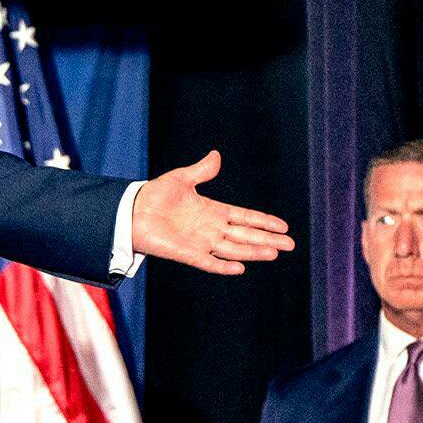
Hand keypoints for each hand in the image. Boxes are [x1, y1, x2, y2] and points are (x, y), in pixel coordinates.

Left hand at [131, 151, 294, 275]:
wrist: (132, 211)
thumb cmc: (155, 195)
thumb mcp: (181, 179)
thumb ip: (201, 171)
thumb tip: (216, 156)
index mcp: (213, 211)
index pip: (244, 217)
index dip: (263, 222)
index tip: (283, 226)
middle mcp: (211, 229)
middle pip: (245, 235)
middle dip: (268, 240)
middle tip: (290, 245)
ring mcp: (200, 242)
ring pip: (233, 248)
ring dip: (253, 252)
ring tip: (274, 254)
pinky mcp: (187, 253)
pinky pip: (209, 261)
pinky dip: (223, 264)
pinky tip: (240, 267)